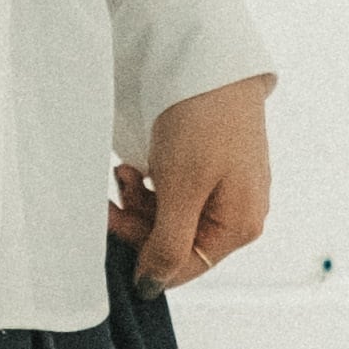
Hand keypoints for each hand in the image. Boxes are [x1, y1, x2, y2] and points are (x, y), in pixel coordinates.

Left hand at [111, 76, 273, 293]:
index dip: (143, 257)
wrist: (209, 62)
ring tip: (123, 173)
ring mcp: (226, 190)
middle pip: (175, 242)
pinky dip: (150, 185)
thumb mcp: (181, 190)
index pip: (184, 267)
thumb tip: (152, 286)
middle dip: (137, 223)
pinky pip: (174, 193)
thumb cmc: (204, 123)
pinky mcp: (210, 168)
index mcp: (239, 226)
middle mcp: (238, 213)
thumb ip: (167, 244)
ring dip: (139, 202)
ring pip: (170, 217)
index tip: (111, 229)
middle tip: (109, 198)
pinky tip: (135, 167)